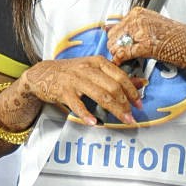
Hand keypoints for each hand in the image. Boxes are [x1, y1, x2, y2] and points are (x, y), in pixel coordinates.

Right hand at [22, 57, 142, 126]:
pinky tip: (94, 122)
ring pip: (100, 95)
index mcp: (98, 62)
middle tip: (131, 117)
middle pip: (113, 87)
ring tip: (122, 121)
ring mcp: (75, 79)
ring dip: (114, 110)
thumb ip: (117, 77)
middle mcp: (88, 69)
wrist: (43, 74)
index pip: (120, 76)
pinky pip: (78, 105)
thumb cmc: (72, 73)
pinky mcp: (64, 91)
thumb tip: (142, 82)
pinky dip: (86, 114)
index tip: (139, 105)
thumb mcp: (95, 70)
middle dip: (125, 104)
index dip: (132, 92)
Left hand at [105, 7, 185, 71]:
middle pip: (112, 38)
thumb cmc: (177, 38)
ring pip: (116, 47)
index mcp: (137, 13)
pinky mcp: (147, 45)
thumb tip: (106, 29)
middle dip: (115, 52)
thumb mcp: (150, 27)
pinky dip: (123, 62)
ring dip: (119, 58)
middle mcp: (137, 18)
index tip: (122, 52)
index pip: (113, 29)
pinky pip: (125, 54)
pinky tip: (127, 66)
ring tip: (128, 65)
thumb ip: (129, 28)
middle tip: (125, 61)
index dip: (115, 43)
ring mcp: (142, 30)